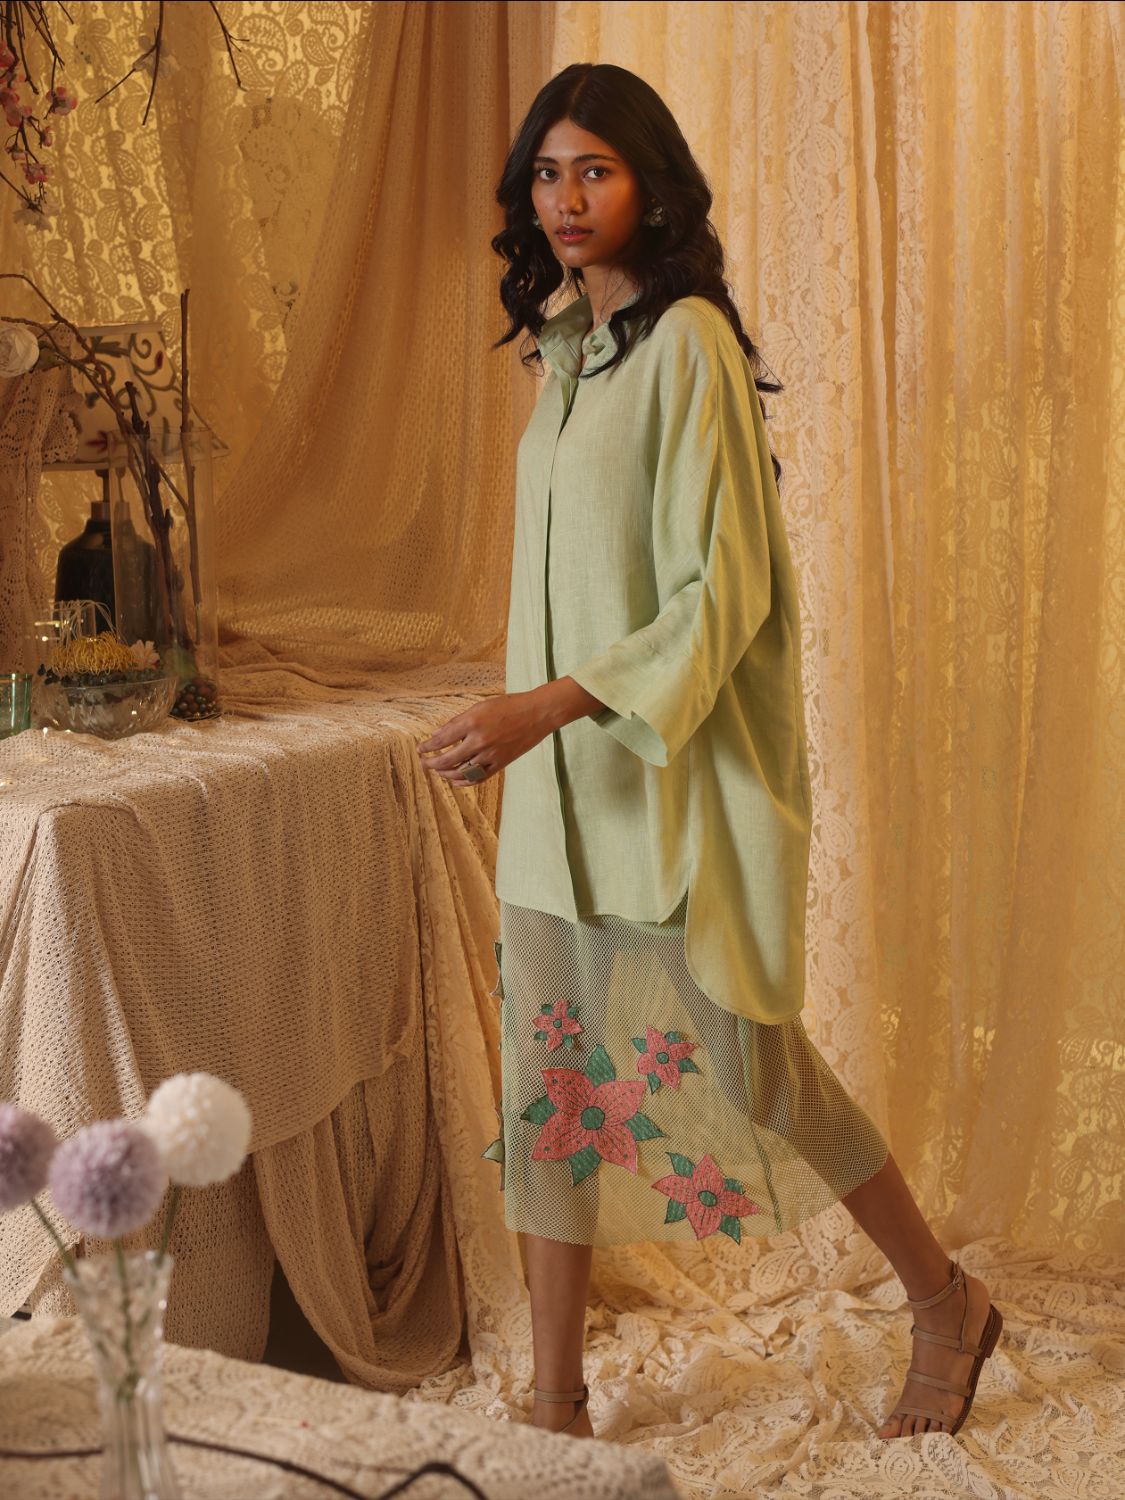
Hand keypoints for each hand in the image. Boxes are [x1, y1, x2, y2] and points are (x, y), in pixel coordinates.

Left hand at [415, 679, 605, 788]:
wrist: (537, 714)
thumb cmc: (509, 706)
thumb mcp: (481, 706)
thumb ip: (458, 722)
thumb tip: (438, 734)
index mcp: (472, 722)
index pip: (442, 739)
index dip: (428, 747)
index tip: (420, 749)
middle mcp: (479, 740)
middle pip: (447, 759)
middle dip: (431, 763)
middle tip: (423, 763)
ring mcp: (491, 754)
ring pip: (461, 771)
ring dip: (445, 773)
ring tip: (438, 771)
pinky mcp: (501, 763)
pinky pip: (478, 777)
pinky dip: (464, 781)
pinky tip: (455, 780)